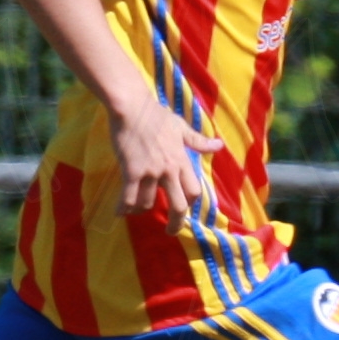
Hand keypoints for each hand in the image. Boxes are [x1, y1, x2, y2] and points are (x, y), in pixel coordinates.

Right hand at [109, 94, 222, 219]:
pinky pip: (128, 197)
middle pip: (178, 205)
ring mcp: (150, 171)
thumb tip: (218, 145)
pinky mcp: (131, 171)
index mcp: (182, 160)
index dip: (190, 202)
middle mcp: (169, 170)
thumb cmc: (157, 115)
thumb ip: (199, 141)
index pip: (194, 191)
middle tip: (171, 231)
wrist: (132, 107)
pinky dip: (123, 208)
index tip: (184, 207)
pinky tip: (119, 213)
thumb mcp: (182, 128)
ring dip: (142, 210)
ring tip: (136, 211)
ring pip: (149, 203)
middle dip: (176, 223)